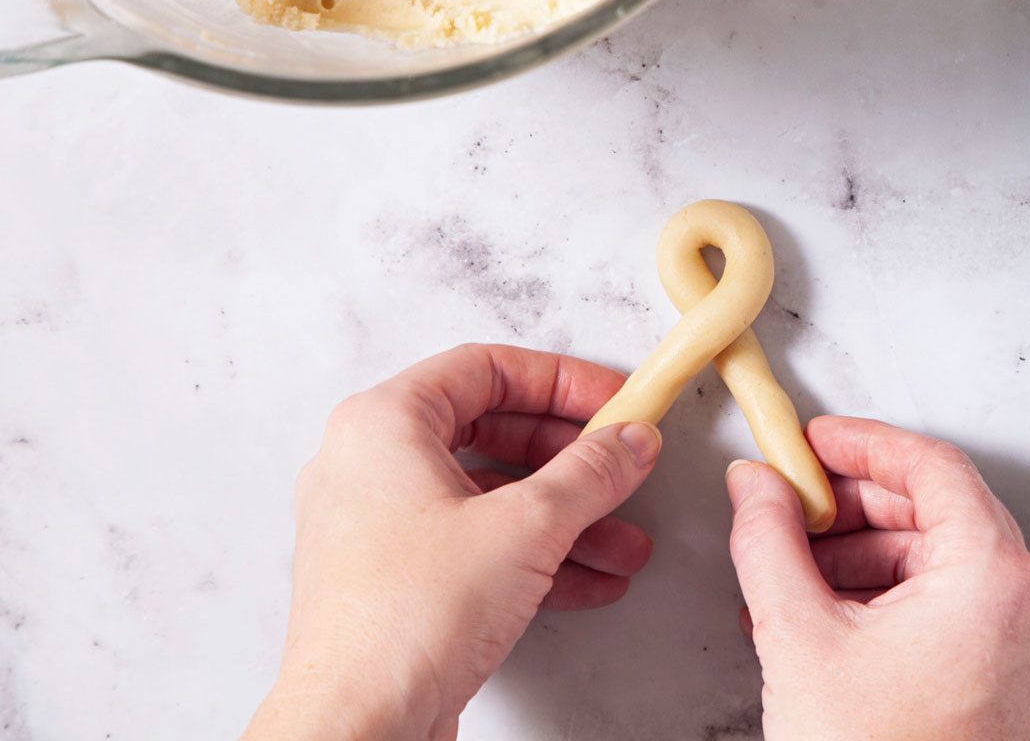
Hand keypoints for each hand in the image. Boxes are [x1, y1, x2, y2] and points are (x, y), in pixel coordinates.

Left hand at [244, 343, 661, 740]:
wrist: (356, 725)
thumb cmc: (408, 616)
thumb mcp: (527, 526)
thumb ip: (590, 472)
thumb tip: (629, 440)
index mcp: (384, 424)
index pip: (485, 368)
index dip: (560, 380)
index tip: (613, 400)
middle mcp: (370, 466)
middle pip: (491, 431)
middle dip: (570, 458)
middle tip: (622, 465)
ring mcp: (378, 527)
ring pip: (488, 498)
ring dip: (565, 517)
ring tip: (625, 543)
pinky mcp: (392, 582)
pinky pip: (474, 546)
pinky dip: (532, 556)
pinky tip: (592, 581)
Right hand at [726, 417, 1029, 740]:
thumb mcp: (799, 635)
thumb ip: (770, 540)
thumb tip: (758, 485)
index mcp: (994, 576)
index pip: (932, 467)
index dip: (864, 444)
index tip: (812, 441)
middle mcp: (1026, 599)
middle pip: (938, 507)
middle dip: (856, 502)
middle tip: (791, 498)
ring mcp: (1023, 637)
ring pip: (940, 553)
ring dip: (865, 547)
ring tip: (792, 562)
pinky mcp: (1005, 668)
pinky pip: (949, 598)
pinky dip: (889, 589)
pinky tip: (824, 605)